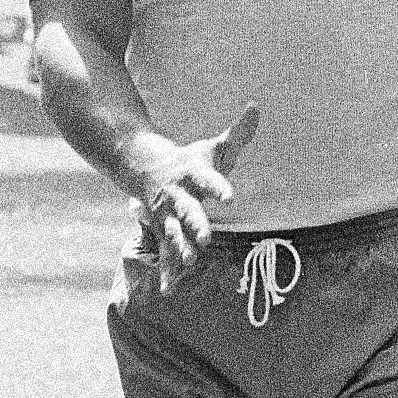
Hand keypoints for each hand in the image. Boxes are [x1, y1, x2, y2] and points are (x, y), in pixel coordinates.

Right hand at [125, 104, 259, 282]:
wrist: (142, 167)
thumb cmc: (189, 160)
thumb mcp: (213, 146)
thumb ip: (238, 132)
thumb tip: (256, 106)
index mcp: (193, 173)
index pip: (208, 179)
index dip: (219, 187)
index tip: (230, 198)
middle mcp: (178, 195)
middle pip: (187, 210)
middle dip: (196, 224)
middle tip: (206, 238)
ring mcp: (166, 215)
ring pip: (173, 233)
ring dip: (180, 249)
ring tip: (191, 264)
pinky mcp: (161, 230)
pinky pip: (165, 253)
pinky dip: (167, 271)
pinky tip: (169, 290)